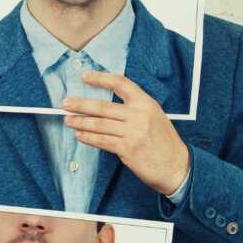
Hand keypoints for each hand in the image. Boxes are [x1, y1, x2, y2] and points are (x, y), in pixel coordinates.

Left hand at [62, 71, 190, 195]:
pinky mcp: (127, 149)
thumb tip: (105, 107)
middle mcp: (139, 115)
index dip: (100, 78)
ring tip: (68, 120)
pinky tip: (80, 135)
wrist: (177, 166)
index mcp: (146, 103)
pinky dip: (88, 138)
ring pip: (99, 124)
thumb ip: (134, 109)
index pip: (120, 83)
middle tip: (65, 103)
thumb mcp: (155, 116)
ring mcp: (133, 132)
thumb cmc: (164, 142)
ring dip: (80, 122)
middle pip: (103, 106)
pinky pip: (102, 141)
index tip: (85, 76)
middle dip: (81, 104)